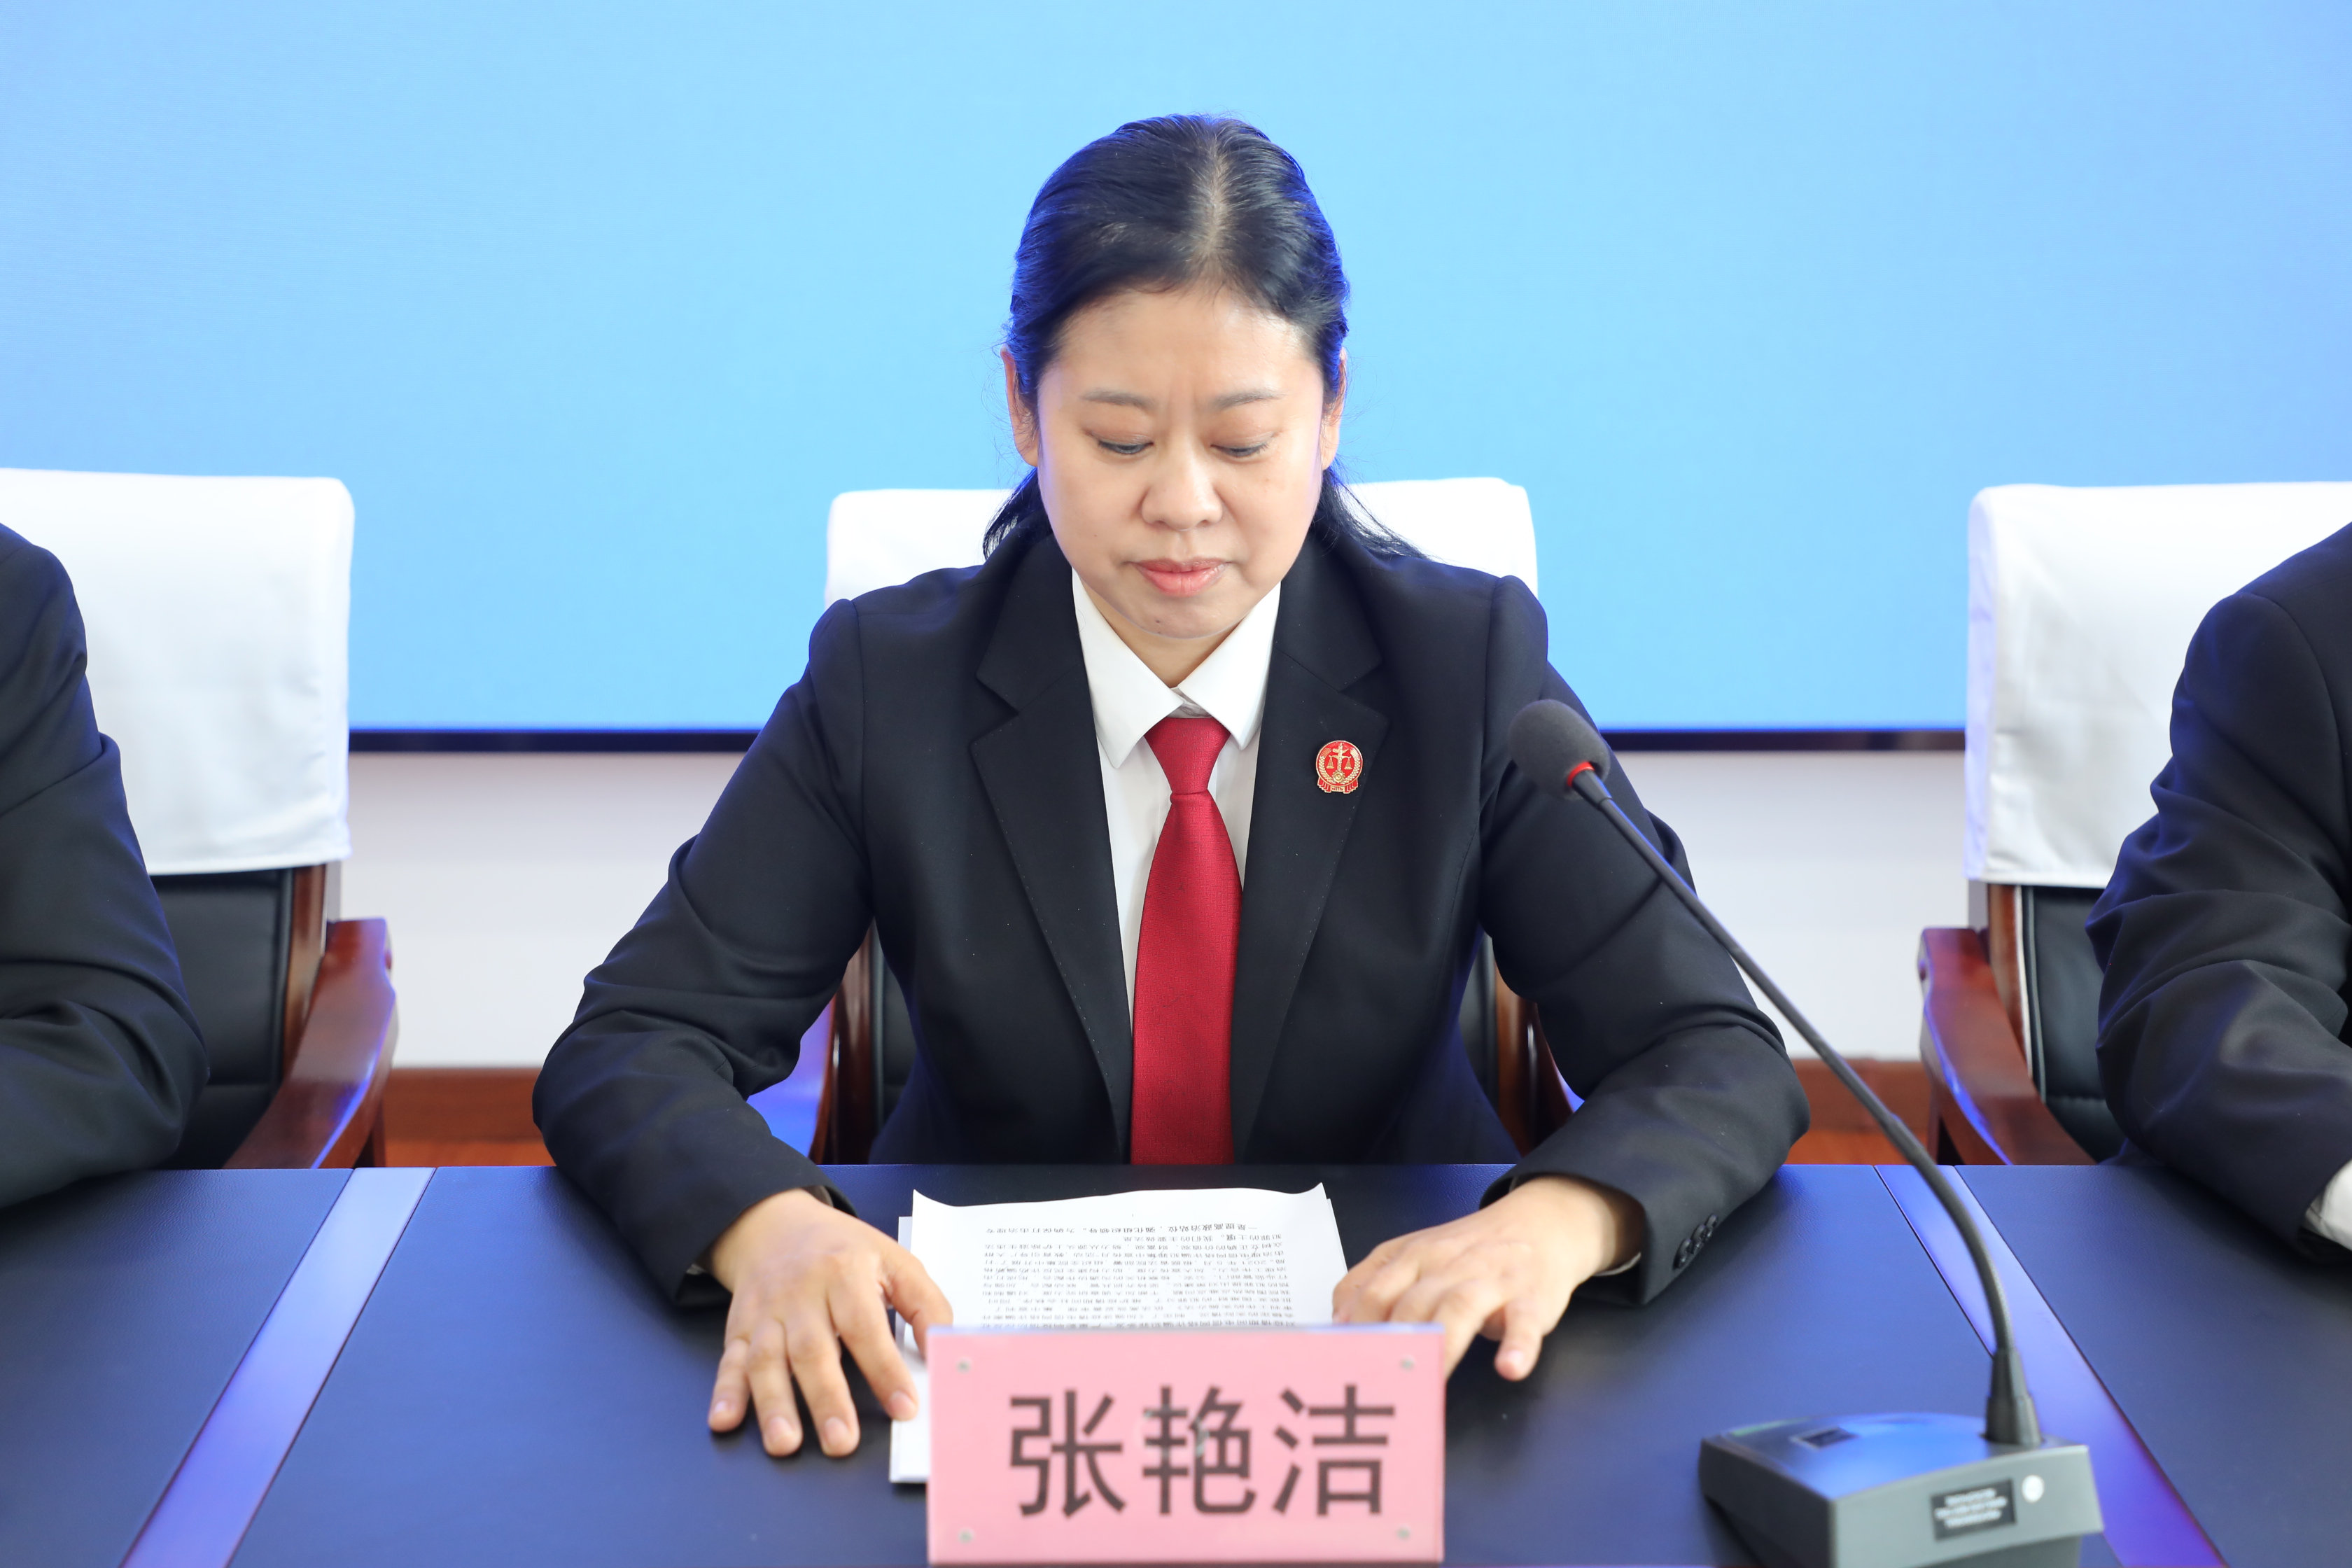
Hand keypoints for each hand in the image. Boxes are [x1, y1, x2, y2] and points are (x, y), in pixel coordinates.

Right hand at [703, 1187, 952, 1457]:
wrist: (776, 1224)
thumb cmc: (844, 1251)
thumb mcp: (894, 1260)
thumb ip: (926, 1305)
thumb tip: (943, 1351)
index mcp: (844, 1273)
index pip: (865, 1327)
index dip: (885, 1369)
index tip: (904, 1407)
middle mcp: (800, 1293)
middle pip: (812, 1349)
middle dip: (826, 1399)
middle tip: (841, 1442)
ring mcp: (766, 1312)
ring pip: (766, 1360)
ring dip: (773, 1404)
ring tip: (785, 1444)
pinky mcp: (739, 1328)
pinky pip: (730, 1361)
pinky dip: (725, 1392)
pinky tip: (725, 1420)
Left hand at [1331, 1175, 1638, 1378]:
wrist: (1540, 1222)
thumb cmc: (1469, 1249)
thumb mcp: (1414, 1254)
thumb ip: (1372, 1283)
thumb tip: (1335, 1323)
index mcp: (1413, 1256)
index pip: (1374, 1292)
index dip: (1354, 1330)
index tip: (1340, 1366)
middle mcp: (1447, 1265)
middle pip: (1410, 1303)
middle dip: (1391, 1346)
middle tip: (1377, 1388)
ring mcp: (1491, 1280)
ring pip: (1459, 1308)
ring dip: (1441, 1345)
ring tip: (1427, 1382)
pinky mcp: (1531, 1299)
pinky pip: (1524, 1322)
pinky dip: (1517, 1346)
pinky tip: (1508, 1367)